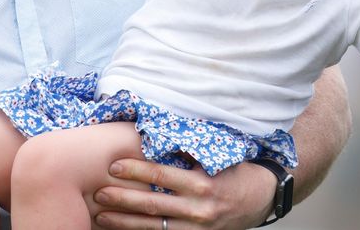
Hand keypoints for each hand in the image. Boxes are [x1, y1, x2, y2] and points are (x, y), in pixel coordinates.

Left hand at [93, 158, 272, 229]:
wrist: (261, 198)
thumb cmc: (235, 171)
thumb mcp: (216, 156)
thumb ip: (187, 150)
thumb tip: (154, 137)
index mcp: (203, 183)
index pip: (162, 175)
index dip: (136, 170)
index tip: (113, 165)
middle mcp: (199, 208)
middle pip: (153, 204)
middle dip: (122, 198)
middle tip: (98, 192)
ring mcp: (197, 227)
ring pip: (154, 226)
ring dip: (125, 222)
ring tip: (101, 216)